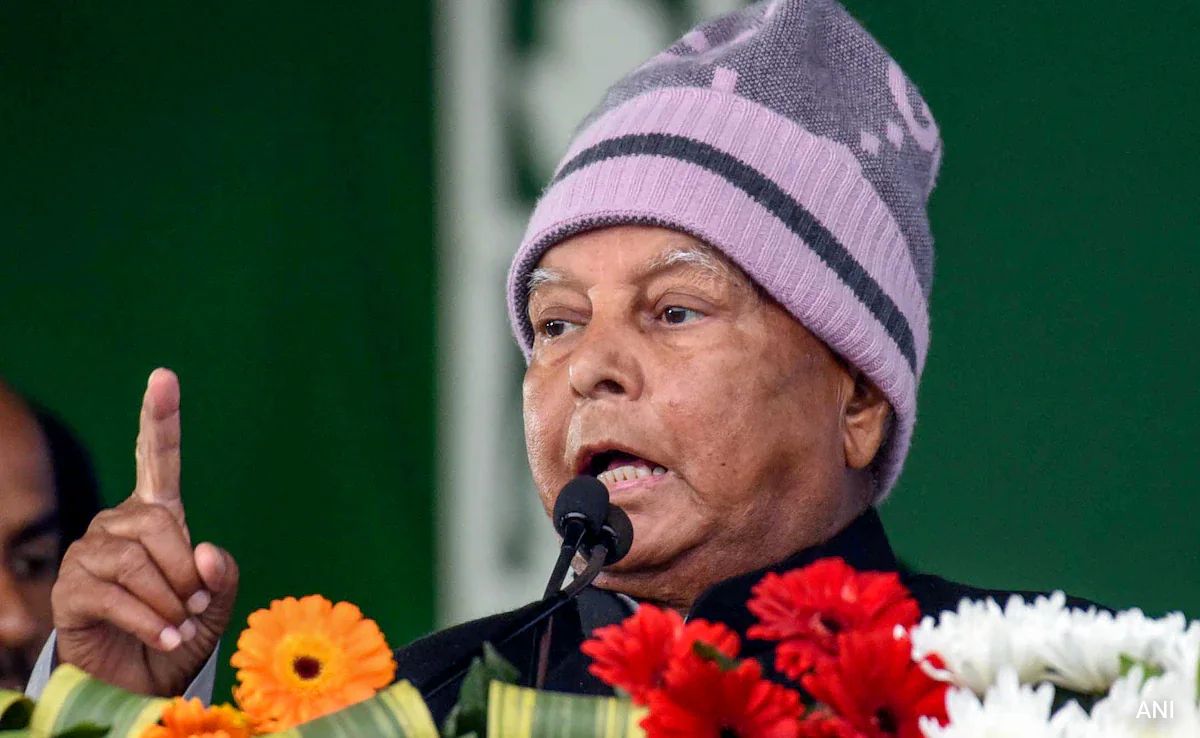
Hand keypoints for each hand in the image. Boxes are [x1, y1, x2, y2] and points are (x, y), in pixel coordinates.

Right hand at [52, 368, 238, 695]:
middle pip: (159, 524)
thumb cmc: (178, 633)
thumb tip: (205, 549)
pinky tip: (164, 638)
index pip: (157, 458)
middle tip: (196, 607)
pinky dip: (150, 622)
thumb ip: (222, 576)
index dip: (160, 417)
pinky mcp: (70, 590)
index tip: (163, 376)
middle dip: (186, 571)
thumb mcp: (215, 606)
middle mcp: (117, 524)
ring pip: (137, 561)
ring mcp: (89, 554)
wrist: (140, 681)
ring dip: (169, 602)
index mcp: (157, 515)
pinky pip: (116, 596)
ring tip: (178, 626)